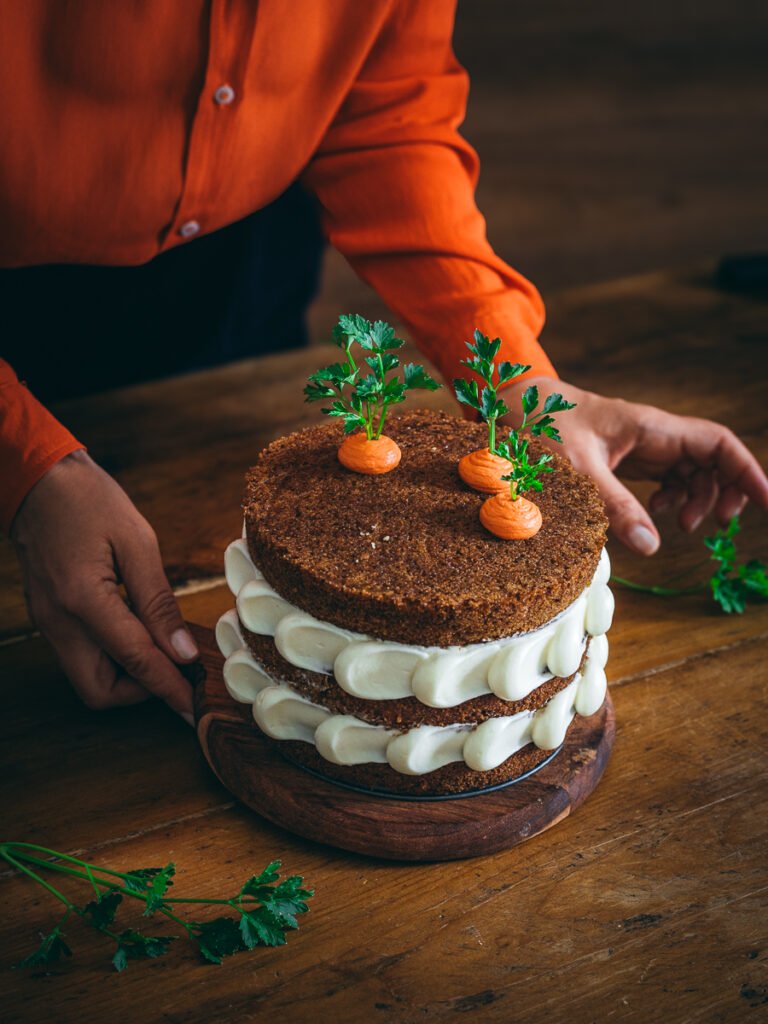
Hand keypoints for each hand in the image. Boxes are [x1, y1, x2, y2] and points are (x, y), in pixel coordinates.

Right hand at [11, 450, 198, 720]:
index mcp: (83, 600)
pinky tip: (138, 629)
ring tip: (161, 644)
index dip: (168, 687)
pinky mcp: (47, 617)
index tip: (193, 705)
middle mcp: (59, 621)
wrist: (38, 480)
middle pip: (99, 691)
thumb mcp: (137, 542)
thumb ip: (159, 601)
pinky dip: (111, 655)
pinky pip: (81, 654)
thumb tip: (183, 649)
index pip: (135, 660)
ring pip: (87, 677)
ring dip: (125, 674)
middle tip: (175, 668)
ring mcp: (48, 622)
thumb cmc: (90, 500)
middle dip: (139, 690)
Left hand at [500, 377, 767, 555]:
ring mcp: (643, 447)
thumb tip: (653, 546)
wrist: (515, 405)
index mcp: (651, 427)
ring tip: (678, 525)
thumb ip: (613, 505)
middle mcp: (654, 434)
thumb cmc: (542, 425)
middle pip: (713, 460)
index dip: (748, 471)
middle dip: (722, 492)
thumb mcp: (576, 469)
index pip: (717, 443)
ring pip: (692, 472)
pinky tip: (654, 516)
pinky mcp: (629, 460)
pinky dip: (671, 500)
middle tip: (709, 525)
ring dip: (696, 499)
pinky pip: (668, 479)